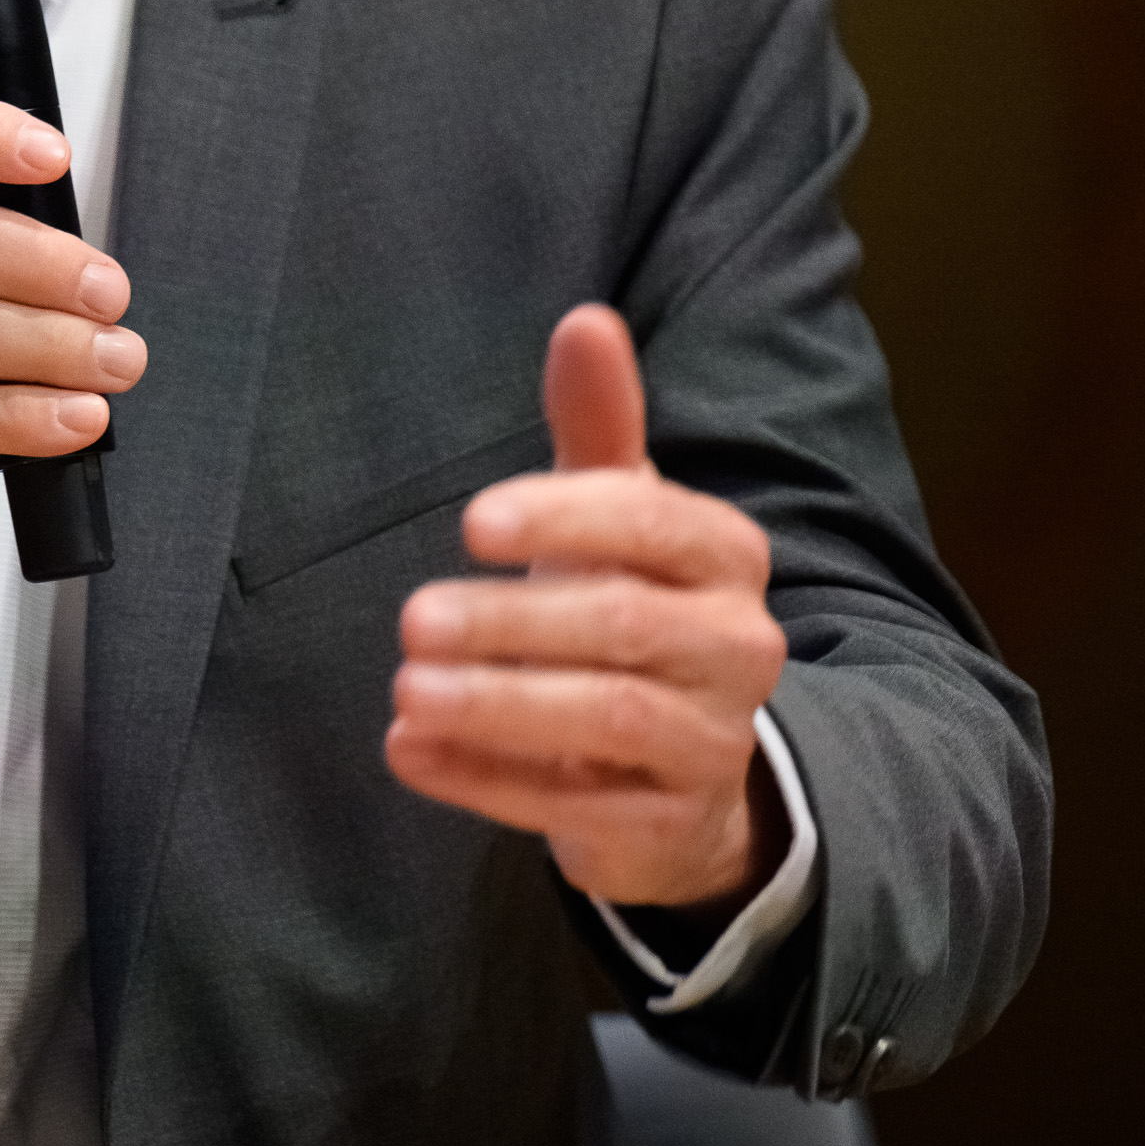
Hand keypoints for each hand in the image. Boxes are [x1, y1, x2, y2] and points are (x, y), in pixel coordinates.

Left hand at [384, 304, 789, 912]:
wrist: (683, 772)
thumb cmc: (631, 608)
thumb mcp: (619, 518)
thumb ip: (599, 426)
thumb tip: (585, 319)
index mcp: (725, 555)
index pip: (653, 524)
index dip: (564, 519)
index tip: (471, 523)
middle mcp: (738, 647)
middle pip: (623, 627)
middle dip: (512, 624)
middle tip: (412, 620)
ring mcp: (710, 742)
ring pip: (608, 718)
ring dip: (497, 706)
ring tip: (406, 691)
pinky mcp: (667, 826)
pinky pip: (576, 808)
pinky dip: (486, 783)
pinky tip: (409, 753)